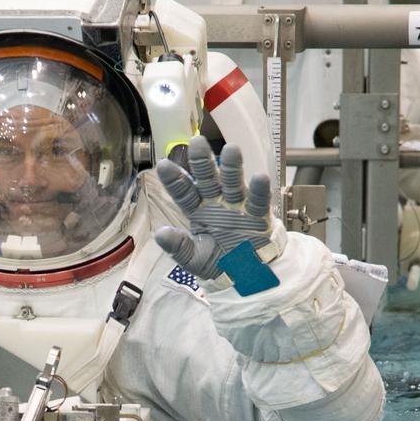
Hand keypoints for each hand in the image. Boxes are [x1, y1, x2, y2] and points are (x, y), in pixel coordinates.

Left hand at [154, 136, 276, 279]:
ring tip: (232, 150)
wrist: (246, 278)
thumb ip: (178, 247)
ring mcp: (237, 206)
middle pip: (207, 178)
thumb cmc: (218, 265)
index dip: (174, 179)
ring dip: (232, 167)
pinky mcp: (257, 216)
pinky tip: (260, 177)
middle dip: (202, 161)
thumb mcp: (193, 259)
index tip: (163, 165)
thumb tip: (160, 234)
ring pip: (233, 183)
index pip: (183, 192)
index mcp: (198, 210)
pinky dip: (259, 190)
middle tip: (197, 142)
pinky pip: (257, 201)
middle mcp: (216, 203)